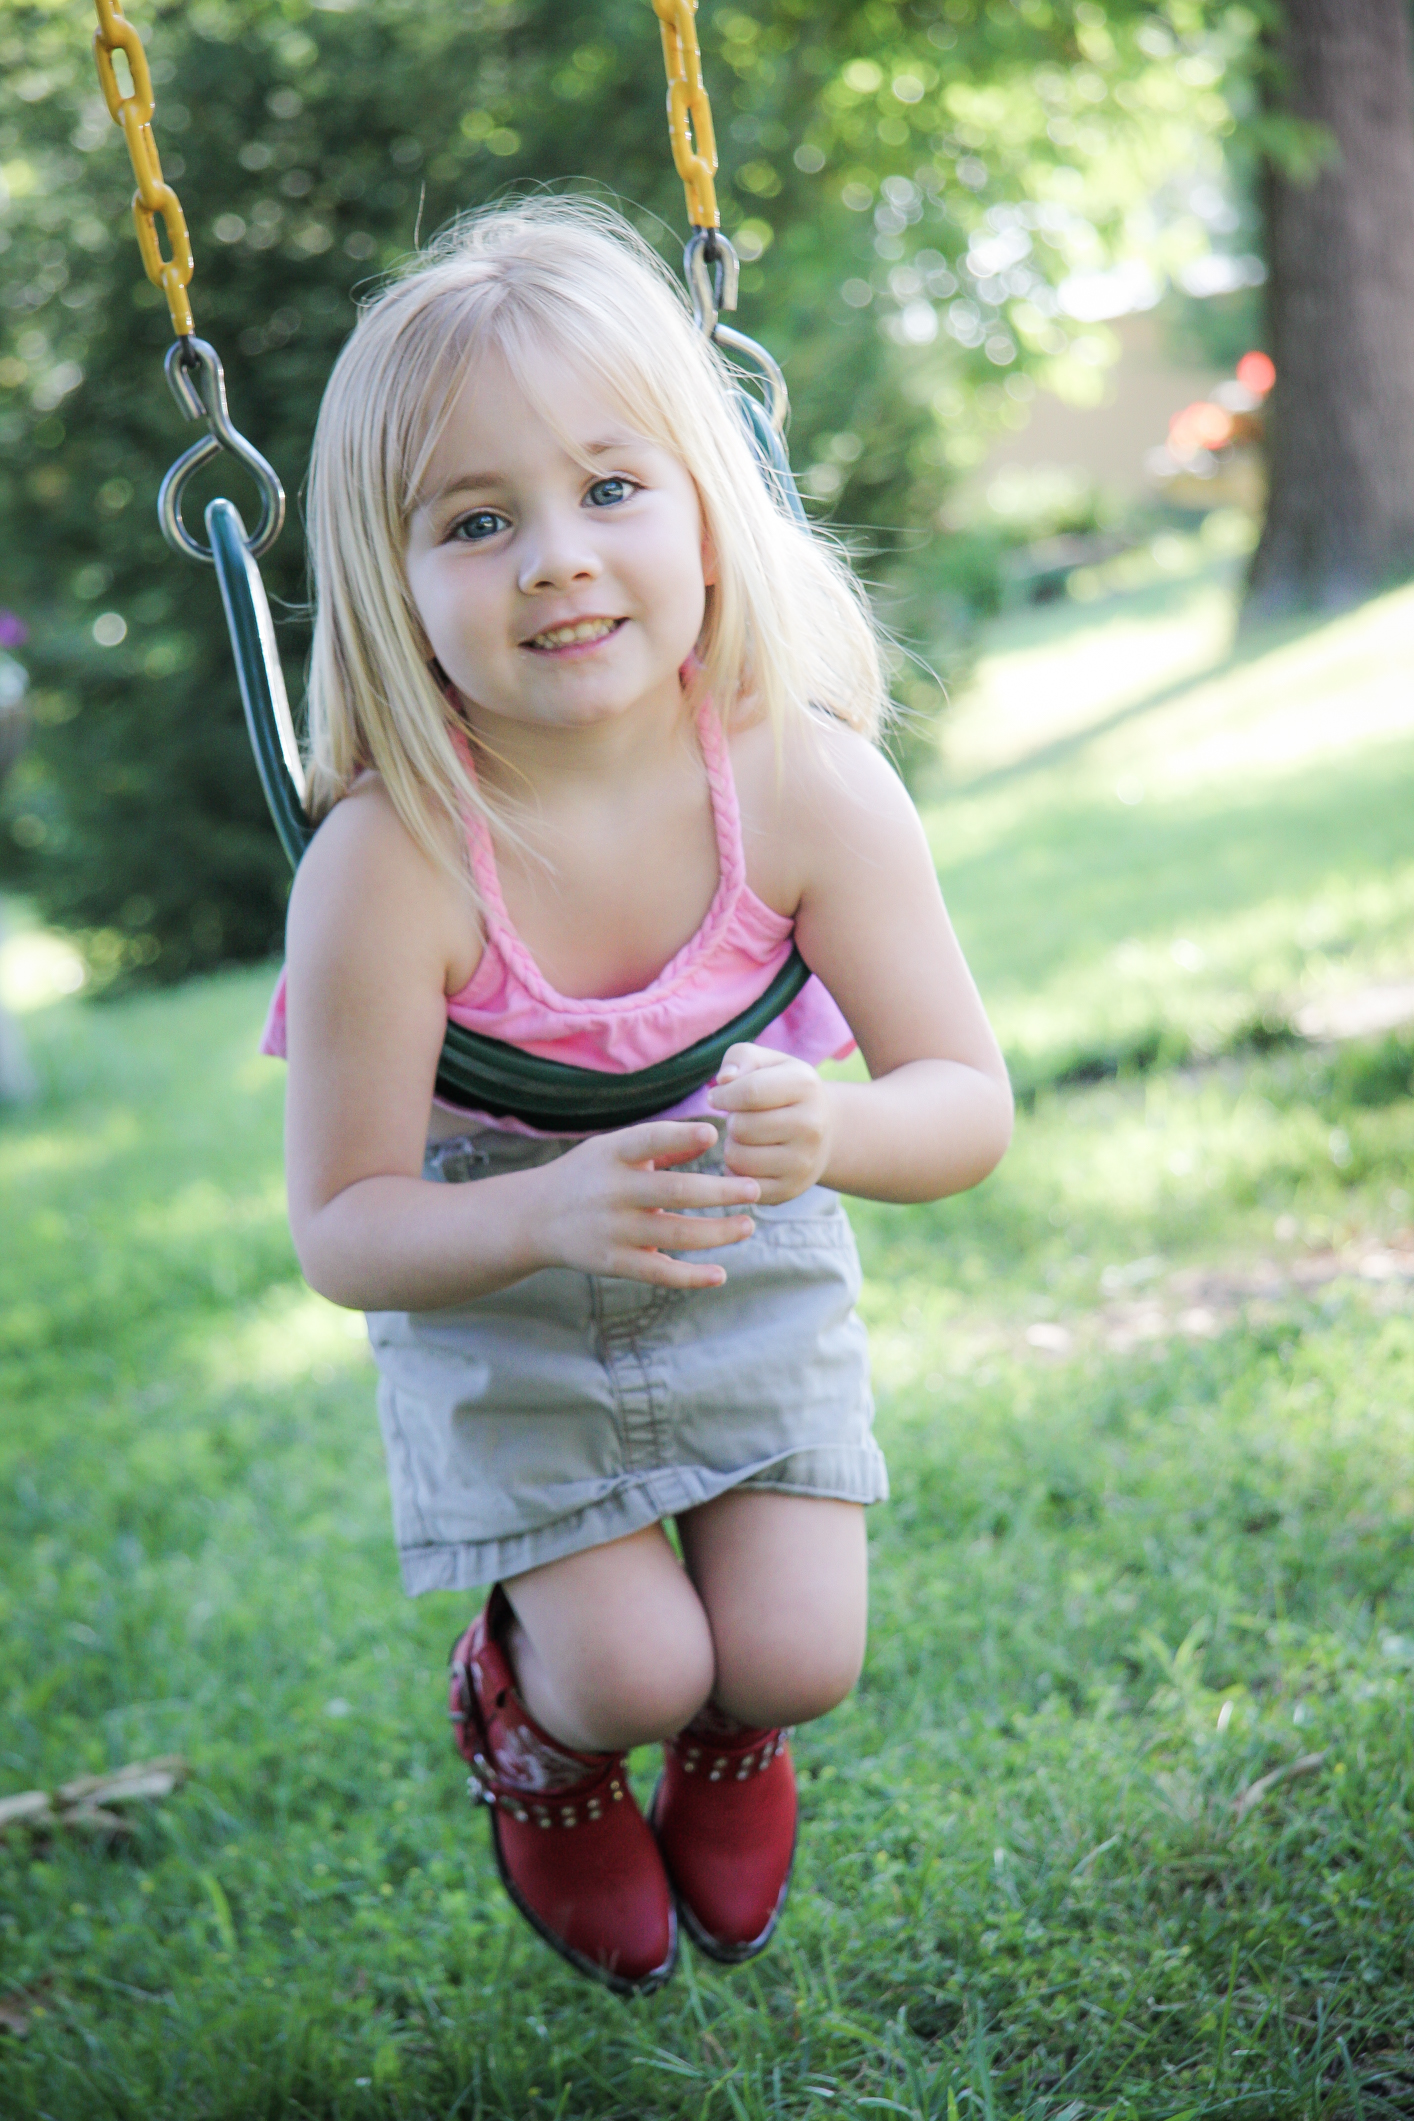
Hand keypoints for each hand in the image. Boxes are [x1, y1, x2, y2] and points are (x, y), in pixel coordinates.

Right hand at [534, 1121, 758, 1288]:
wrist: (535, 1218)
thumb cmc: (588, 1175)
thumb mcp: (613, 1150)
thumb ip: (660, 1144)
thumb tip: (710, 1134)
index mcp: (612, 1155)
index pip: (648, 1140)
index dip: (680, 1136)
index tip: (713, 1133)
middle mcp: (612, 1191)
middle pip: (673, 1191)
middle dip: (718, 1192)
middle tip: (754, 1189)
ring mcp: (613, 1230)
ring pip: (675, 1234)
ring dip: (717, 1233)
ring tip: (747, 1226)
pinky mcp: (613, 1262)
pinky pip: (658, 1273)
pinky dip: (691, 1277)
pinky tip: (719, 1274)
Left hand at [707, 1044, 833, 1204]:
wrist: (824, 1131)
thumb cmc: (783, 1089)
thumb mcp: (768, 1063)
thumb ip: (741, 1058)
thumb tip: (724, 1080)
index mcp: (805, 1085)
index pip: (749, 1092)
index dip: (723, 1095)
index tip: (718, 1096)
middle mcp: (811, 1125)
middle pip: (741, 1127)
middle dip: (732, 1121)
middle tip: (743, 1118)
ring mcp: (804, 1162)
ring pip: (737, 1158)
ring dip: (732, 1146)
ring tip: (747, 1137)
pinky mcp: (791, 1189)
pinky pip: (741, 1184)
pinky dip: (736, 1171)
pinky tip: (750, 1157)